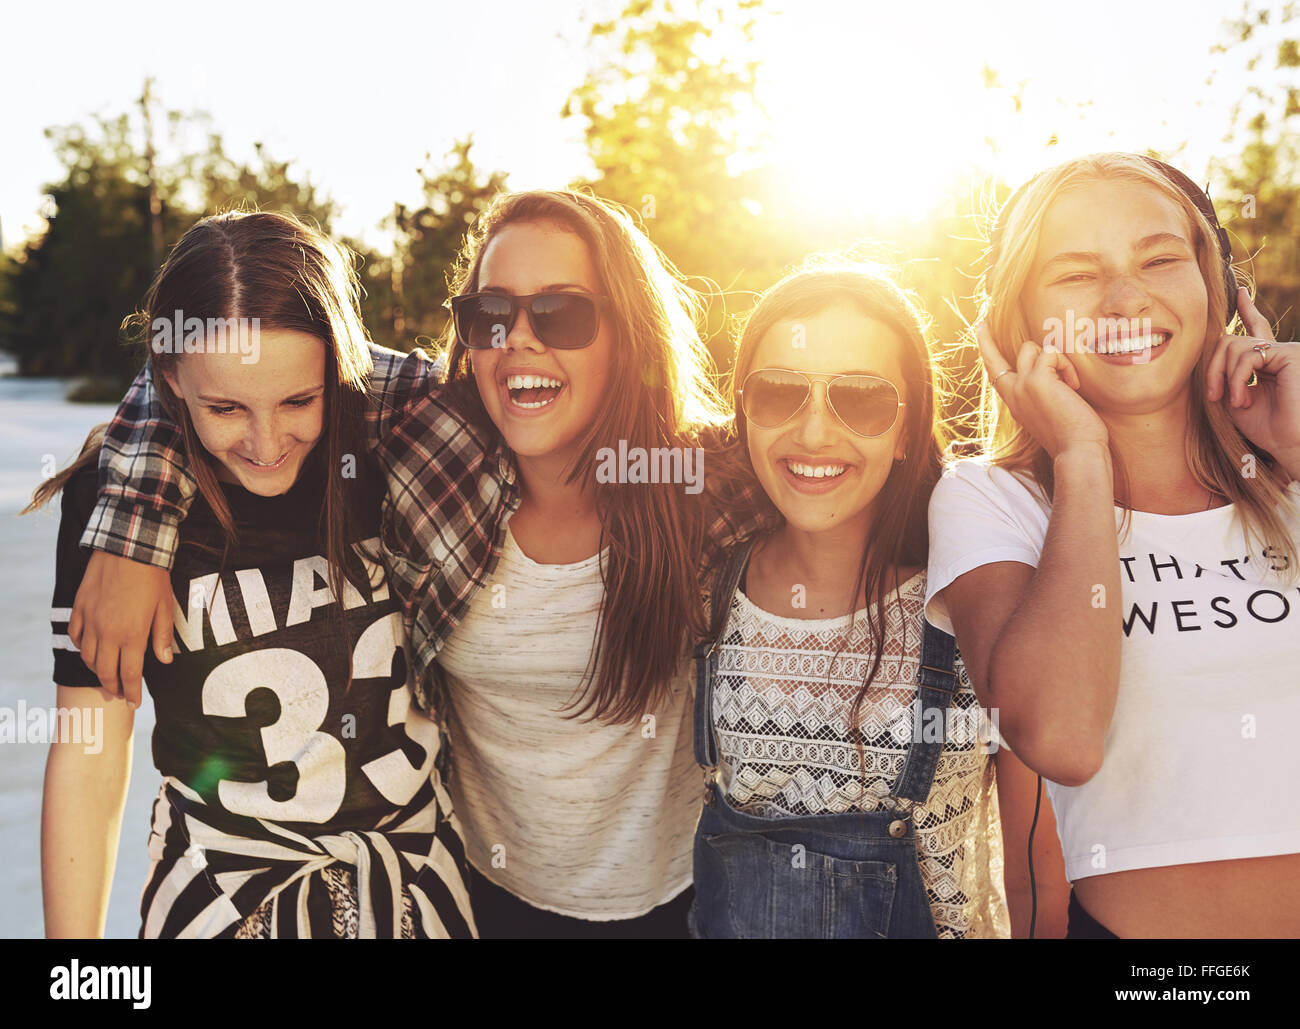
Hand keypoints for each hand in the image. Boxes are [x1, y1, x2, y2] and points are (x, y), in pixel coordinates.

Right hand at [67, 551, 173, 706]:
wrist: (128, 548)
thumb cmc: (153, 577)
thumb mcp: (165, 607)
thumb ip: (162, 636)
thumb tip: (164, 661)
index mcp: (131, 635)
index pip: (130, 674)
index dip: (131, 693)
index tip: (134, 704)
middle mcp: (108, 633)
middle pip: (105, 671)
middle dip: (113, 687)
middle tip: (120, 694)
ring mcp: (91, 621)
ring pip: (89, 657)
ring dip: (97, 670)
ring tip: (107, 675)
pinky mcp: (80, 609)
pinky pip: (77, 636)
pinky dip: (83, 648)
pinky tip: (91, 651)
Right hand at [977, 322, 1109, 460]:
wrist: (1076, 451)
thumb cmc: (1069, 436)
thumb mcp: (1046, 411)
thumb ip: (1039, 391)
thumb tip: (1047, 365)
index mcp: (1013, 400)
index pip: (993, 367)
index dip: (986, 344)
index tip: (981, 325)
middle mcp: (1012, 391)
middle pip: (1016, 350)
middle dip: (1034, 349)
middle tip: (1011, 336)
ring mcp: (1022, 384)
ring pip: (1033, 348)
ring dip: (1056, 361)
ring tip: (1069, 385)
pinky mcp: (1037, 379)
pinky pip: (1052, 354)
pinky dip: (1067, 367)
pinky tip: (1073, 387)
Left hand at [1207, 288, 1299, 477]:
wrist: (1289, 443)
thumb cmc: (1266, 427)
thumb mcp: (1235, 398)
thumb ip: (1225, 374)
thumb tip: (1212, 355)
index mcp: (1268, 361)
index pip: (1256, 330)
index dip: (1248, 311)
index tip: (1240, 293)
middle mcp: (1279, 351)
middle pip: (1230, 341)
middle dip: (1213, 368)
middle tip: (1213, 396)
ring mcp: (1285, 350)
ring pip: (1234, 347)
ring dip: (1225, 378)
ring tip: (1234, 402)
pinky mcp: (1289, 354)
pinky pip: (1247, 356)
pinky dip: (1236, 380)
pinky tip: (1242, 399)